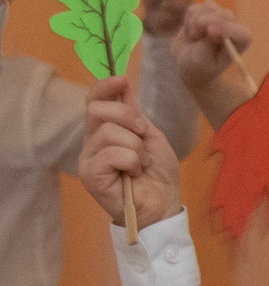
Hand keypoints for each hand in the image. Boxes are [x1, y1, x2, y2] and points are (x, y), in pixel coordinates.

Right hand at [79, 77, 182, 227]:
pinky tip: (134, 173)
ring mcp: (88, 159)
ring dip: (136, 146)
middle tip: (144, 134)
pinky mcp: (90, 175)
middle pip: (97, 110)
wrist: (163, 205)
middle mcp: (92, 143)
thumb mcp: (151, 137)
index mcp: (105, 131)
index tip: (122, 80)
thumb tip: (123, 84)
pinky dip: (131, 160)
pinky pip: (111, 153)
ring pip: (109, 133)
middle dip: (128, 117)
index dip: (104, 87)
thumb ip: (135, 114)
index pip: (94, 102)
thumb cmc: (157, 174)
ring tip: (141, 163)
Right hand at [171, 2, 251, 90]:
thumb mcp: (202, 60)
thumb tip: (213, 28)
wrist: (189, 64)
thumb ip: (208, 44)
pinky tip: (191, 32)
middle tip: (195, 38)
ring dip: (195, 21)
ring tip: (194, 37)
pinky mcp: (207, 12)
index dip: (226, 29)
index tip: (209, 32)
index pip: (241, 32)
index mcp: (240, 43)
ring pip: (209, 6)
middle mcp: (234, 27)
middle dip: (204, 23)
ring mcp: (221, 17)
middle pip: (223, 14)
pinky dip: (188, 19)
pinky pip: (195, 8)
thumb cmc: (199, 66)